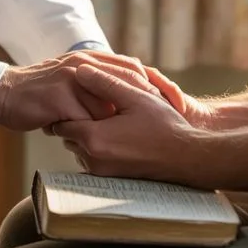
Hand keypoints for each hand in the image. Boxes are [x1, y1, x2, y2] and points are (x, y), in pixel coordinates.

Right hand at [0, 51, 162, 131]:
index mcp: (92, 60)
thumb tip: (126, 101)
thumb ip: (98, 86)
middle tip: (169, 119)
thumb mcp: (74, 83)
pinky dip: (93, 132)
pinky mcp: (59, 95)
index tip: (178, 104)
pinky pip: (85, 117)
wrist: (4, 95)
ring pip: (108, 104)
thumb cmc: (41, 95)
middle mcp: (85, 63)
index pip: (134, 68)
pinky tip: (98, 145)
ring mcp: (72, 77)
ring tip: (129, 142)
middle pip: (129, 81)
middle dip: (152, 102)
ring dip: (117, 124)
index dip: (157, 86)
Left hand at [52, 64, 209, 187]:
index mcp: (94, 138)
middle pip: (67, 136)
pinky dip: (96, 147)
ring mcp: (100, 171)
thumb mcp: (136, 96)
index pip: (61, 123)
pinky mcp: (110, 178)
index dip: (66, 108)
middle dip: (75, 120)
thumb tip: (80, 70)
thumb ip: (105, 82)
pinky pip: (91, 159)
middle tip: (89, 105)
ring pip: (78, 148)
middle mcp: (92, 158)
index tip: (74, 97)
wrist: (186, 158)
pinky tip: (114, 134)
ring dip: (86, 134)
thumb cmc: (164, 126)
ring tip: (105, 119)